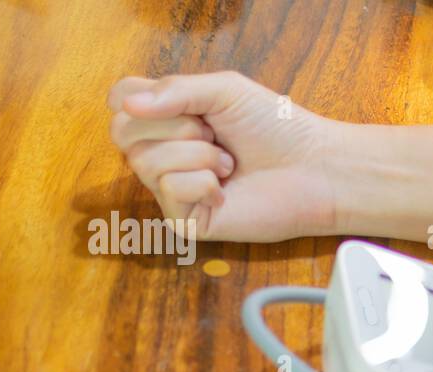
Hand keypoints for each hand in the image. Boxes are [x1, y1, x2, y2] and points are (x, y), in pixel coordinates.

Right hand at [106, 71, 342, 241]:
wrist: (312, 168)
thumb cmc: (275, 128)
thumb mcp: (224, 90)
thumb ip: (174, 90)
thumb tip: (126, 105)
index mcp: (168, 118)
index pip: (119, 100)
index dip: (138, 98)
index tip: (183, 103)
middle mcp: (162, 153)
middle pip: (123, 131)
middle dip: (174, 125)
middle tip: (213, 133)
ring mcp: (171, 189)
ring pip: (145, 161)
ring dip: (197, 154)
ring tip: (228, 162)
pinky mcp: (185, 220)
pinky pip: (169, 189)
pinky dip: (203, 182)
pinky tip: (226, 190)